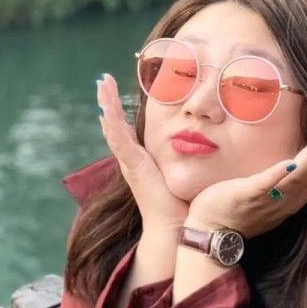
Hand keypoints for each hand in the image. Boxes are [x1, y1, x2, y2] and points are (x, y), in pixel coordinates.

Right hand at [96, 73, 188, 229]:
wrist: (175, 228)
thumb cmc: (182, 205)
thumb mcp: (183, 173)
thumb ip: (188, 159)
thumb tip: (205, 143)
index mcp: (142, 160)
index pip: (128, 130)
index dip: (122, 110)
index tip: (117, 90)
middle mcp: (132, 160)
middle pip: (115, 125)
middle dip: (108, 101)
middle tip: (103, 80)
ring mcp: (130, 163)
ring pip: (113, 128)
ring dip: (107, 104)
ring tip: (101, 83)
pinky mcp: (134, 167)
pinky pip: (120, 140)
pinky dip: (112, 123)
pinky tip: (106, 108)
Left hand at [187, 115, 306, 237]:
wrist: (210, 233)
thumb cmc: (236, 212)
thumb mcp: (267, 200)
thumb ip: (281, 185)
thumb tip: (291, 164)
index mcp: (292, 202)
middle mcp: (286, 202)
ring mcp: (268, 200)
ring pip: (299, 177)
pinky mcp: (247, 196)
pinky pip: (266, 185)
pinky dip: (280, 175)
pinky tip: (291, 163)